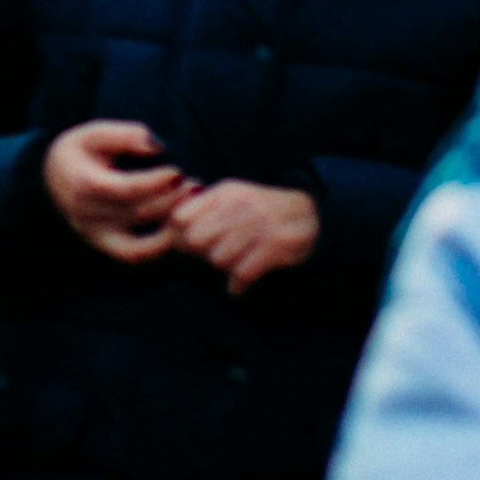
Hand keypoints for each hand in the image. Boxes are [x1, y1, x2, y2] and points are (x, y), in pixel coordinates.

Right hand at [40, 123, 190, 268]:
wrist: (54, 178)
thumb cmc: (79, 152)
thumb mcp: (94, 133)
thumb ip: (125, 135)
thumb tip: (157, 145)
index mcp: (82, 184)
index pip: (125, 189)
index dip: (155, 183)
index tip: (178, 171)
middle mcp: (87, 216)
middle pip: (137, 214)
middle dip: (171, 200)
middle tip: (196, 186)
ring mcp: (95, 235)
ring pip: (141, 239)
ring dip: (172, 224)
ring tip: (192, 205)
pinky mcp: (105, 246)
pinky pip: (136, 255)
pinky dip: (160, 247)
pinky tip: (178, 228)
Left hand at [158, 181, 318, 295]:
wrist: (309, 214)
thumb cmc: (262, 208)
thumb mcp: (232, 197)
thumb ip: (203, 206)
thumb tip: (170, 226)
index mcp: (224, 193)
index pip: (181, 216)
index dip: (177, 234)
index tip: (183, 244)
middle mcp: (237, 207)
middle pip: (196, 240)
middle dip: (198, 254)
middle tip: (208, 258)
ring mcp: (256, 227)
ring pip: (218, 259)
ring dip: (221, 268)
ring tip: (230, 266)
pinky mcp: (274, 248)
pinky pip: (242, 274)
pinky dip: (236, 285)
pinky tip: (237, 286)